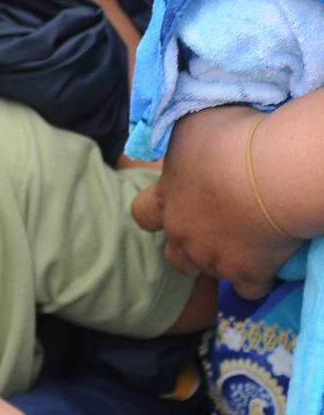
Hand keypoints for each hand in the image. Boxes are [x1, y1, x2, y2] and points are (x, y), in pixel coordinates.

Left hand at [131, 106, 300, 298]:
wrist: (270, 173)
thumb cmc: (227, 139)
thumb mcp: (191, 124)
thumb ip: (180, 140)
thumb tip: (180, 140)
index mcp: (167, 196)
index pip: (143, 213)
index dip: (156, 213)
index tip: (173, 206)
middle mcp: (183, 233)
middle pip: (176, 255)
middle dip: (190, 248)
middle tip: (216, 229)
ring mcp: (214, 258)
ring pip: (211, 272)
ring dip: (223, 261)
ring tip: (246, 241)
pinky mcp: (247, 273)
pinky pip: (249, 289)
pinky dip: (257, 279)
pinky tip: (269, 263)